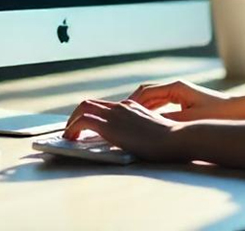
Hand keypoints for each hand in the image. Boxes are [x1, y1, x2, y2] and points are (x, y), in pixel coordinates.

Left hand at [62, 99, 189, 161]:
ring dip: (71, 121)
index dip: (91, 115)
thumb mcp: (154, 132)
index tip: (85, 127)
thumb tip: (131, 141)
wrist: (177, 138)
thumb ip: (140, 131)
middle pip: (90, 103)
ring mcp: (116, 114)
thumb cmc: (172, 141)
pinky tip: (70, 139)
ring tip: (67, 135)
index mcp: (132, 106)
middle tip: (71, 131)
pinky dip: (72, 127)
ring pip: (83, 108)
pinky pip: (83, 120)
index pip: (104, 106)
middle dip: (76, 116)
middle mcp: (121, 106)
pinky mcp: (110, 125)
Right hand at [126, 79, 235, 121]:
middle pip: (146, 93)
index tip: (120, 114)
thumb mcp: (190, 119)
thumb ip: (168, 120)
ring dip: (140, 108)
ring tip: (127, 121)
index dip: (131, 103)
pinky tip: (145, 123)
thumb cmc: (216, 113)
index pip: (146, 92)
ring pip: (153, 98)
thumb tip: (148, 123)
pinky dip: (151, 111)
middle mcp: (175, 87)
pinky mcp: (182, 100)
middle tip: (119, 117)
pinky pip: (161, 104)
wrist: (237, 111)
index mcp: (176, 87)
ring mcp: (179, 92)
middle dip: (132, 104)